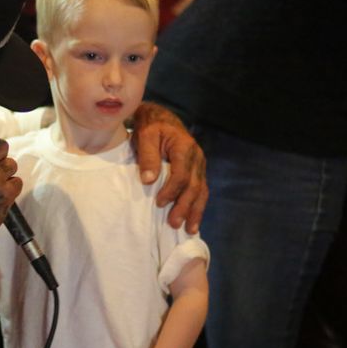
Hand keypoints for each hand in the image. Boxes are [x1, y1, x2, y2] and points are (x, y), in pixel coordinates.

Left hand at [131, 102, 207, 232]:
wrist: (159, 118)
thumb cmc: (150, 126)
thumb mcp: (145, 136)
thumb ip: (148, 157)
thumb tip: (148, 180)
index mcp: (185, 147)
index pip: (181, 175)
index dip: (171, 191)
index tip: (159, 203)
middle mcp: (197, 157)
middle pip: (194, 186)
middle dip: (185, 207)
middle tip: (174, 224)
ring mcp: (199, 164)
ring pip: (201, 190)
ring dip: (195, 211)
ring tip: (189, 229)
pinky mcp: (197, 170)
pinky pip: (201, 190)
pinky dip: (198, 206)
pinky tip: (193, 220)